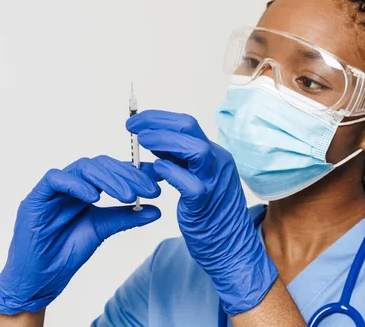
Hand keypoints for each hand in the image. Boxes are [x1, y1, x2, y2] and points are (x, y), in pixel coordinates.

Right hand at [0, 156, 160, 314]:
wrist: (41, 278)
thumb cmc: (66, 251)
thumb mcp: (104, 229)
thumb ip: (128, 217)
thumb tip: (156, 209)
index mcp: (88, 187)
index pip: (113, 169)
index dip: (136, 170)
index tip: (158, 178)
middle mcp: (72, 183)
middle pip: (102, 164)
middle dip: (128, 175)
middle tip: (149, 189)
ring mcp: (54, 189)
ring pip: (83, 167)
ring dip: (109, 179)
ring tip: (127, 196)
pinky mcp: (36, 198)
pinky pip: (55, 179)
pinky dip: (77, 184)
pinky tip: (94, 197)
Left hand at [127, 110, 277, 314]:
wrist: (231, 245)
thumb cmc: (210, 213)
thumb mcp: (195, 178)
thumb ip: (177, 160)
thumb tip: (152, 141)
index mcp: (214, 155)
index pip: (186, 124)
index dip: (158, 118)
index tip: (136, 121)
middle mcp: (218, 162)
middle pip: (189, 128)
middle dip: (156, 122)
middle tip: (133, 127)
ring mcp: (214, 181)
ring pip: (195, 149)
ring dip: (164, 141)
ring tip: (142, 142)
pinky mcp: (206, 203)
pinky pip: (190, 184)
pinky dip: (171, 172)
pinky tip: (156, 170)